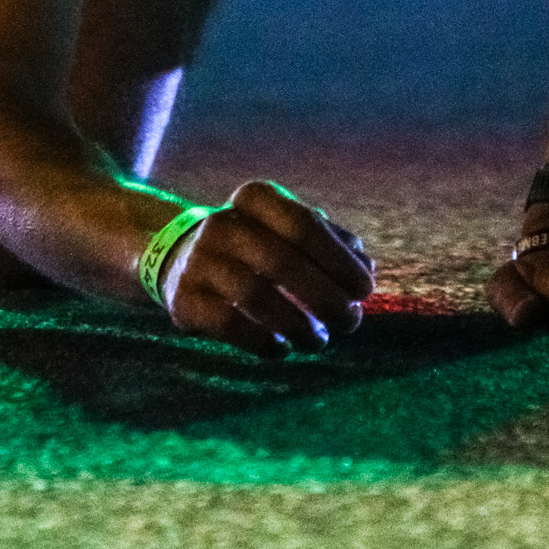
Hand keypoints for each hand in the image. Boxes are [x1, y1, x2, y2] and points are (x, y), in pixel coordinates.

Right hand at [162, 180, 374, 359]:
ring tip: (319, 341)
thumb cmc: (257, 246)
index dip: (339, 260)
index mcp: (255, 199)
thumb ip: (331, 243)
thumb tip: (366, 266)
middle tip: (350, 322)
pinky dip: (262, 341)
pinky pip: (228, 324)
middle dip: (325, 297)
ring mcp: (199, 261)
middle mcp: (222, 223)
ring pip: (256, 295)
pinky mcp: (184, 299)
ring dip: (297, 324)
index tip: (365, 290)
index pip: (304, 224)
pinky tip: (283, 349)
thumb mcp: (288, 231)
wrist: (182, 259)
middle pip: (283, 262)